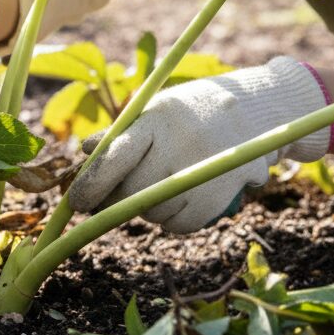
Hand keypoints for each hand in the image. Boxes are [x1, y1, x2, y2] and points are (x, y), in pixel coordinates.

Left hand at [67, 57, 330, 231]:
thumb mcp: (157, 108)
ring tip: (156, 185)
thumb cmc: (194, 110)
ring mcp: (203, 172)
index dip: (92, 184)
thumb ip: (122, 133)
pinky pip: (179, 225)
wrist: (258, 113)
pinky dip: (170, 220)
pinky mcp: (220, 197)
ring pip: (153, 211)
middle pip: (132, 191)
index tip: (75, 203)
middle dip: (115, 201)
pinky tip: (176, 199)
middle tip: (110, 199)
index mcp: (159, 118)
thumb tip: (85, 152)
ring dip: (144, 208)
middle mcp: (181, 145)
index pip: (116, 156)